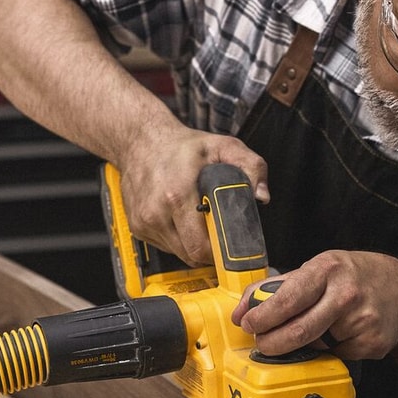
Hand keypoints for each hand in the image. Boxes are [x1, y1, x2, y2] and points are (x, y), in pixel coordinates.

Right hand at [115, 126, 269, 266]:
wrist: (140, 141)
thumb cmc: (181, 146)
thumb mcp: (223, 146)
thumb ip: (251, 166)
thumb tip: (260, 195)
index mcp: (176, 195)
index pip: (200, 247)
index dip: (220, 251)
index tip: (231, 247)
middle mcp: (155, 212)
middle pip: (191, 255)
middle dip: (210, 250)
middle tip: (219, 232)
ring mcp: (143, 222)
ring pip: (178, 253)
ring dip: (192, 243)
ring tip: (198, 219)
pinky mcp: (137, 227)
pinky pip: (165, 246)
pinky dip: (177, 238)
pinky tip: (180, 217)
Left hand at [231, 250, 397, 358]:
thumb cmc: (351, 276)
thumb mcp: (316, 269)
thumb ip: (276, 288)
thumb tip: (241, 311)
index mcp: (327, 270)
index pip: (288, 299)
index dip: (263, 317)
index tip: (248, 325)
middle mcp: (346, 294)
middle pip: (299, 331)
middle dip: (272, 342)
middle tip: (263, 343)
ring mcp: (362, 321)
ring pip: (315, 346)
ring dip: (302, 345)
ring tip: (312, 327)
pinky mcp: (372, 344)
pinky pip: (335, 355)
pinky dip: (328, 349)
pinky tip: (340, 332)